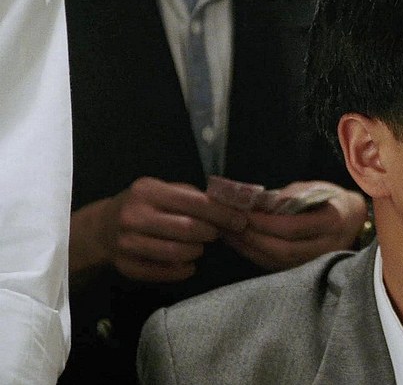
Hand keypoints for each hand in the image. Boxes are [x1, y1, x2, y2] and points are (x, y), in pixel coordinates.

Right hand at [69, 177, 247, 282]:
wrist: (101, 228)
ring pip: (177, 253)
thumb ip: (192, 196)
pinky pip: (164, 273)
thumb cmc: (143, 205)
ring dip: (197, 251)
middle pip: (188, 229)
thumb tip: (230, 206)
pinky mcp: (126, 266)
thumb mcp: (162, 190)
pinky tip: (188, 263)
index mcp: (147, 191)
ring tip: (199, 246)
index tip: (240, 220)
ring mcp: (127, 243)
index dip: (221, 213)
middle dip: (210, 233)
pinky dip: (182, 270)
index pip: (193, 203)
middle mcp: (134, 216)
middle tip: (216, 233)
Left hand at [223, 181, 366, 270]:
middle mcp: (327, 246)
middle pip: (283, 250)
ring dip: (250, 249)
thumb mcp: (314, 188)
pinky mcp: (307, 268)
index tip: (243, 214)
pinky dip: (256, 256)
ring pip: (278, 262)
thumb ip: (288, 197)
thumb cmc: (331, 199)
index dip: (265, 223)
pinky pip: (278, 267)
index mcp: (332, 223)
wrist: (354, 219)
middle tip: (230, 225)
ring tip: (229, 235)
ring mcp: (317, 261)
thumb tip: (256, 203)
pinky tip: (241, 245)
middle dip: (253, 238)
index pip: (292, 228)